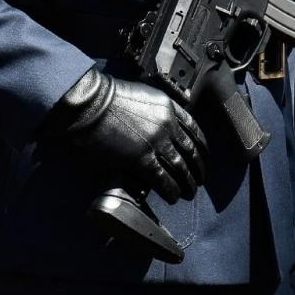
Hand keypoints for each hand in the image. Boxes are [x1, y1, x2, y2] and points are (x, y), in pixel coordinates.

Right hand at [41, 66, 207, 202]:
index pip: (194, 130)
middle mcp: (167, 125)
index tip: (203, 156)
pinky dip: (170, 190)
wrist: (90, 102)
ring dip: (188, 183)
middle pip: (191, 151)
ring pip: (181, 168)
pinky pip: (163, 179)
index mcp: (168, 108)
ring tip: (189, 193)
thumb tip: (157, 126)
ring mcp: (156, 142)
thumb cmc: (106, 97)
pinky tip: (173, 198)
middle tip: (200, 180)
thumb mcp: (141, 96)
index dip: (201, 147)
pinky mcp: (141, 159)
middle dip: (198, 168)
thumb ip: (154, 111)